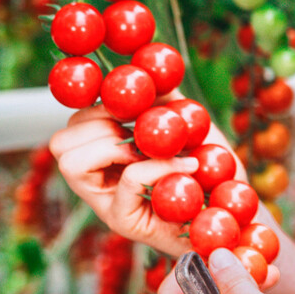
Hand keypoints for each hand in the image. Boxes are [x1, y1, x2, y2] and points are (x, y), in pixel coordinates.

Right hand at [49, 95, 244, 256]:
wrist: (235, 213)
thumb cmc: (213, 172)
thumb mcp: (188, 126)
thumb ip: (166, 101)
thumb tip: (151, 71)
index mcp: (105, 158)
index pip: (70, 127)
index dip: (94, 111)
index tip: (132, 112)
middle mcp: (97, 184)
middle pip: (59, 144)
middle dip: (100, 126)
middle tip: (141, 133)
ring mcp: (107, 205)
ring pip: (73, 163)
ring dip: (117, 145)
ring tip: (157, 150)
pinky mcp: (126, 222)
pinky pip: (127, 179)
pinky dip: (158, 164)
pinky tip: (187, 164)